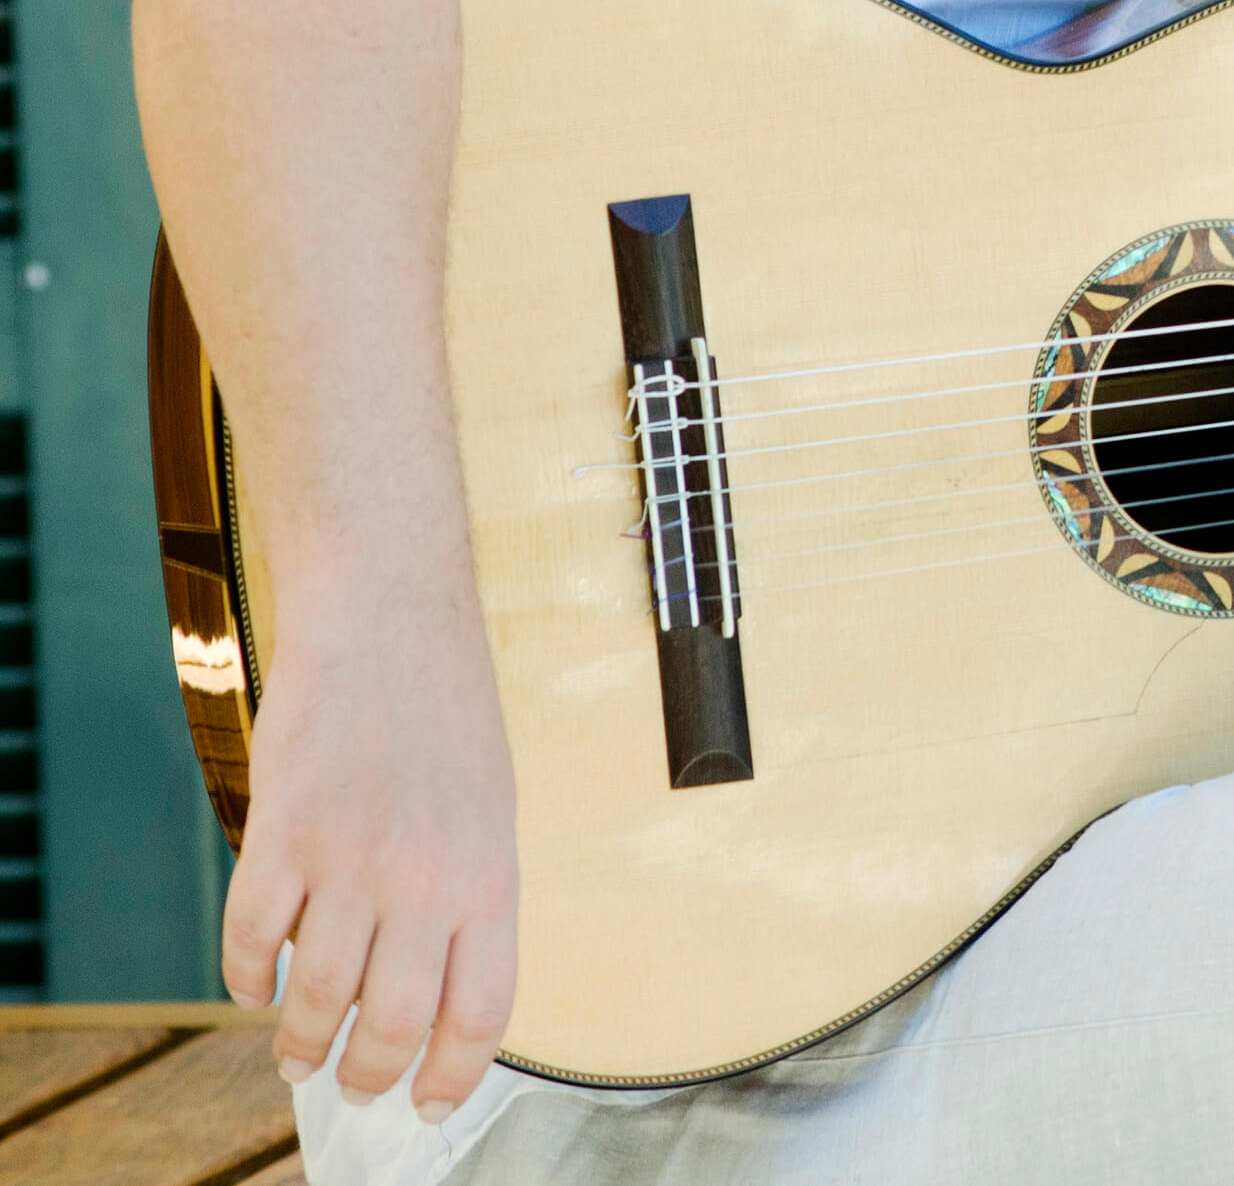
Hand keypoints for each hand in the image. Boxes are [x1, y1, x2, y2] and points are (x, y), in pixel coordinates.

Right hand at [221, 612, 517, 1120]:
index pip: (481, 1013)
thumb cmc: (446, 715)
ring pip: (318, 998)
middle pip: (393, 1026)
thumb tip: (438, 992)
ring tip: (298, 1053)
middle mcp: (426, 880)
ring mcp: (350, 860)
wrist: (390, 620)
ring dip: (302, 1041)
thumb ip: (468, 899)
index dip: (452, 1076)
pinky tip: (256, 987)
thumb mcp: (490, 812)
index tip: (430, 1105)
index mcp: (492, 877)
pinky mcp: (282, 834)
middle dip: (370, 1076)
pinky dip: (248, 979)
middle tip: (354, 1086)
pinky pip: (254, 940)